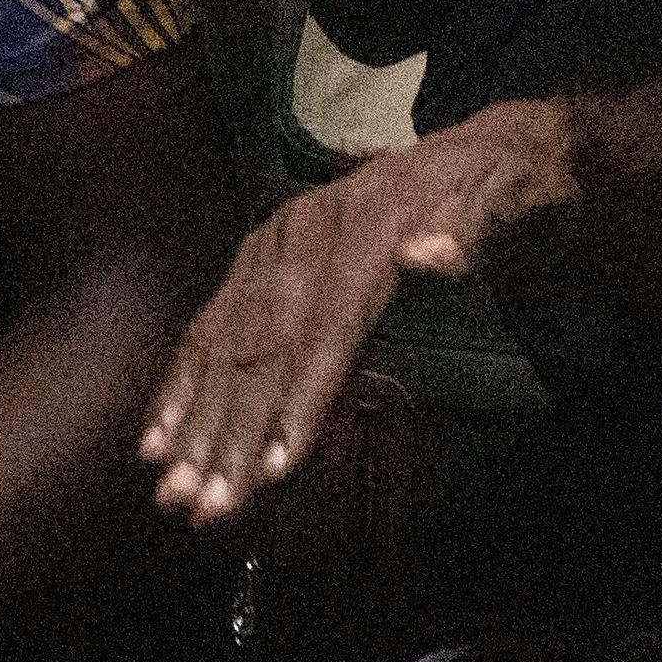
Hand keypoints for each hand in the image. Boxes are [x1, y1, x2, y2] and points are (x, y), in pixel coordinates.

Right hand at [140, 99, 578, 523]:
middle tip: (208, 507)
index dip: (302, 395)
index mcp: (365, 222)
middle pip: (265, 345)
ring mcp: (273, 248)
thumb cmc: (495, 191)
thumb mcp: (504, 197)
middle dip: (232, 433)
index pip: (330, 324)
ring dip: (196, 426)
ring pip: (227, 345)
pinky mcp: (256, 261)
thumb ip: (470, 228)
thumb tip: (434, 256)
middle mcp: (304, 235)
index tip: (276, 466)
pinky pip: (209, 329)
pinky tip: (157, 441)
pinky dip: (181, 388)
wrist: (474, 153)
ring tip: (174, 494)